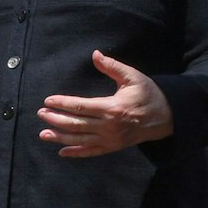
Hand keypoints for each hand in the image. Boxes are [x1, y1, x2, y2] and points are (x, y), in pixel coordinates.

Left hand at [38, 50, 173, 156]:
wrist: (167, 116)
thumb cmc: (148, 94)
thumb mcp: (132, 77)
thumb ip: (112, 67)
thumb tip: (95, 54)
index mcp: (112, 108)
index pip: (80, 107)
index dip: (62, 103)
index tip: (48, 100)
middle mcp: (109, 126)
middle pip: (76, 124)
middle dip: (55, 119)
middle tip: (40, 113)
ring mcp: (111, 139)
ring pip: (80, 140)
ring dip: (60, 137)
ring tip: (43, 134)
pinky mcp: (113, 147)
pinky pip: (91, 152)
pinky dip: (76, 153)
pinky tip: (62, 152)